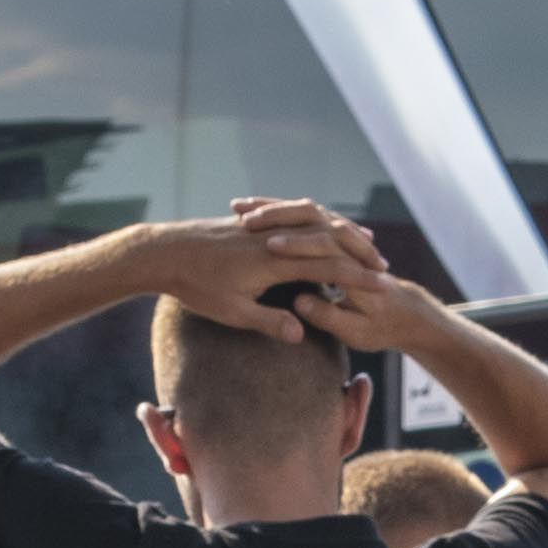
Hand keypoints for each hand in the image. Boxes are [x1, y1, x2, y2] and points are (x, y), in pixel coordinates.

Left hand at [124, 203, 377, 337]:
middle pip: (329, 239)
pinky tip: (322, 228)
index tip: (381, 287)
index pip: (327, 266)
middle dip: (359, 252)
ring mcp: (264, 226)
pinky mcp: (254, 222)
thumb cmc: (194, 286)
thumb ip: (268, 321)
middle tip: (384, 266)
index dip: (357, 276)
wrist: (163, 251)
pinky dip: (316, 222)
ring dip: (341, 232)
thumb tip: (300, 332)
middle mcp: (274, 237)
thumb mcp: (230, 311)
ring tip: (364, 240)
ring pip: (314, 222)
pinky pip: (295, 215)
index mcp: (273, 260)